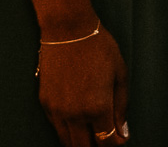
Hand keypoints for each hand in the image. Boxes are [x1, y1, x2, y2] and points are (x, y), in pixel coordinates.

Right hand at [36, 22, 128, 145]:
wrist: (68, 31)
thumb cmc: (100, 49)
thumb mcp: (120, 75)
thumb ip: (121, 107)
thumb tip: (122, 134)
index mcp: (97, 107)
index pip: (106, 142)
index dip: (115, 143)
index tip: (120, 138)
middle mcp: (74, 114)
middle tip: (105, 139)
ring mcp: (56, 111)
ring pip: (66, 141)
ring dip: (80, 141)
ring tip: (92, 133)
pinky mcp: (44, 103)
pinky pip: (56, 127)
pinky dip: (67, 130)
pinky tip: (77, 121)